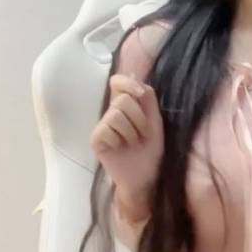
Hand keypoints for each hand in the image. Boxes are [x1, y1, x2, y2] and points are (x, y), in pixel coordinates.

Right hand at [89, 73, 164, 218]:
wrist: (146, 175)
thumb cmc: (151, 148)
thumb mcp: (155, 120)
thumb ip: (147, 98)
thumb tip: (132, 76)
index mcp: (125, 105)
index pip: (117, 82)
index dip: (126, 83)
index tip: (140, 93)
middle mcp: (111, 112)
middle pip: (122, 99)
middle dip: (139, 118)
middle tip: (142, 135)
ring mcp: (102, 126)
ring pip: (116, 114)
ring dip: (132, 132)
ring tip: (133, 143)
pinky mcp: (96, 139)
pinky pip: (106, 129)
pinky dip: (119, 140)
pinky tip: (120, 149)